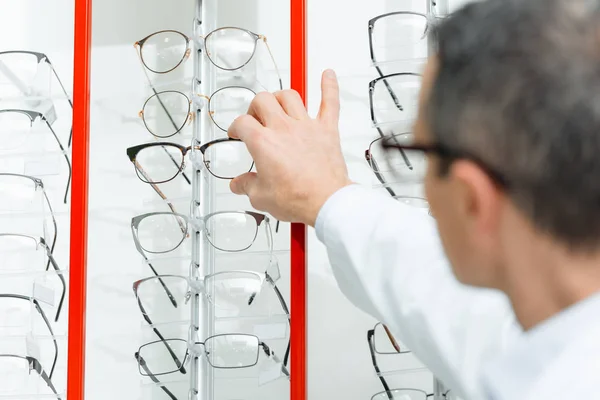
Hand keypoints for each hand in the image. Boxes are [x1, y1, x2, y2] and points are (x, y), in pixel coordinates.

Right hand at [227, 69, 352, 225]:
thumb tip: (239, 184)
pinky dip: (329, 86)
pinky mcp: (327, 130)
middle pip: (263, 100)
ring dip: (281, 97)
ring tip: (278, 104)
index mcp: (263, 142)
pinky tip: (328, 74)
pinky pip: (330, 102)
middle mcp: (283, 128)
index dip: (235, 127)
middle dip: (255, 107)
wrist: (326, 202)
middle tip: (256, 118)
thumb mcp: (261, 197)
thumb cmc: (297, 198)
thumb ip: (246, 186)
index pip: (242, 123)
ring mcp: (306, 126)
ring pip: (290, 96)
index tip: (237, 133)